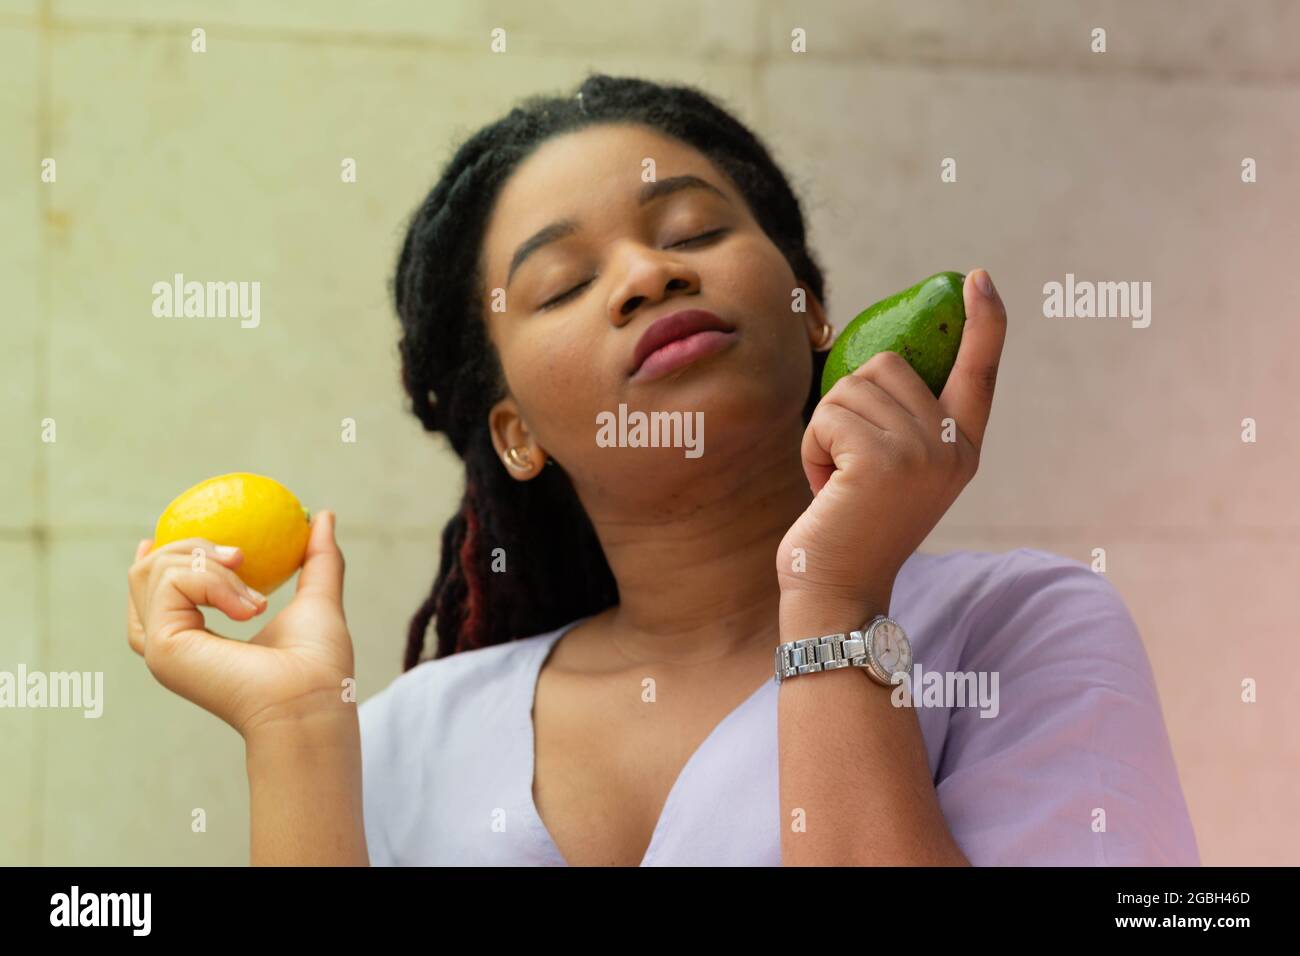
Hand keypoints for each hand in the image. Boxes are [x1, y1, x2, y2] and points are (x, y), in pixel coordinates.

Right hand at [126, 510, 356, 739]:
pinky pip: (174, 580)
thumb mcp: (318, 597)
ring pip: (157, 569)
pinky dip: (216, 581)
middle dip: (190, 549)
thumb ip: (318, 557)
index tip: (157, 536)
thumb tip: (322, 515)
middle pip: (144, 575)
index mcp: (193, 640)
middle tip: (240, 556)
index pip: (151, 596)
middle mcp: (168, 645)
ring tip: (255, 597)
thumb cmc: (318, 664)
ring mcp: (160, 646)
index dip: (150, 562)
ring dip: (213, 566)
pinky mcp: (162, 645)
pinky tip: (250, 609)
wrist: (312, 698)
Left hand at [777, 270, 1006, 617]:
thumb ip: (902, 426)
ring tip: (838, 482)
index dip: (982, 322)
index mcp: (963, 450)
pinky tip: (826, 489)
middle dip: (849, 407)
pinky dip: (812, 447)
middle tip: (849, 469)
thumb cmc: (852, 530)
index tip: (977, 279)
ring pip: (851, 387)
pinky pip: (827, 414)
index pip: (980, 372)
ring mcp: (921, 451)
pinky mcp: (882, 458)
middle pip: (887, 365)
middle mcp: (952, 447)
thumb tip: (879, 364)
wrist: (837, 592)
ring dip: (826, 430)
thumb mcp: (893, 473)